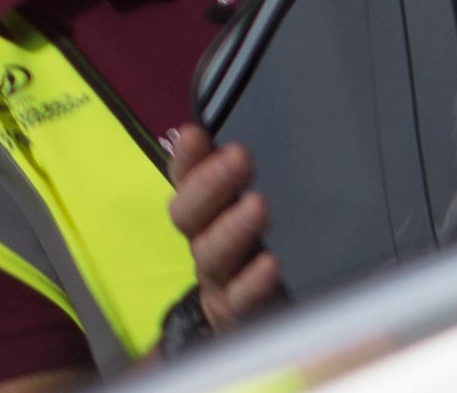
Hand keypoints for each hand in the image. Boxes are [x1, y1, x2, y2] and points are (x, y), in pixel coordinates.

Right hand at [162, 125, 279, 332]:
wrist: (245, 322)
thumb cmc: (248, 256)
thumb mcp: (244, 213)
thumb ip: (235, 177)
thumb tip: (222, 133)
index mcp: (206, 214)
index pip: (187, 181)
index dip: (187, 160)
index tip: (193, 134)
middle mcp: (204, 243)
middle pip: (191, 215)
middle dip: (210, 184)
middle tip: (239, 157)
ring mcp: (217, 279)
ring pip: (213, 255)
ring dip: (233, 228)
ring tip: (257, 205)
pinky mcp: (235, 313)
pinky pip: (239, 298)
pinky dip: (252, 282)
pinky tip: (270, 265)